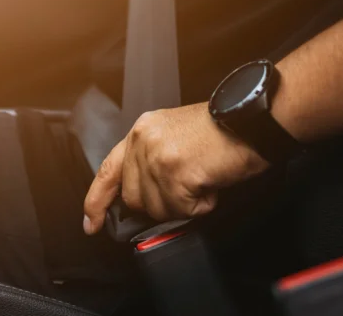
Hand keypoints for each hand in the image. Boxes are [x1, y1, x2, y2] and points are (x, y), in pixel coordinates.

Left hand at [83, 102, 268, 234]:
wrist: (250, 120)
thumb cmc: (220, 130)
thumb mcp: (174, 136)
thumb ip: (150, 162)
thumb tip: (141, 197)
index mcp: (141, 131)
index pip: (108, 171)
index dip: (97, 201)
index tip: (91, 222)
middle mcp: (143, 141)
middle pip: (135, 199)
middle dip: (161, 202)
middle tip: (188, 184)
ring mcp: (158, 157)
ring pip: (159, 208)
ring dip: (184, 204)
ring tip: (202, 179)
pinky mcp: (176, 173)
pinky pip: (183, 210)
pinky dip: (201, 204)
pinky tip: (210, 183)